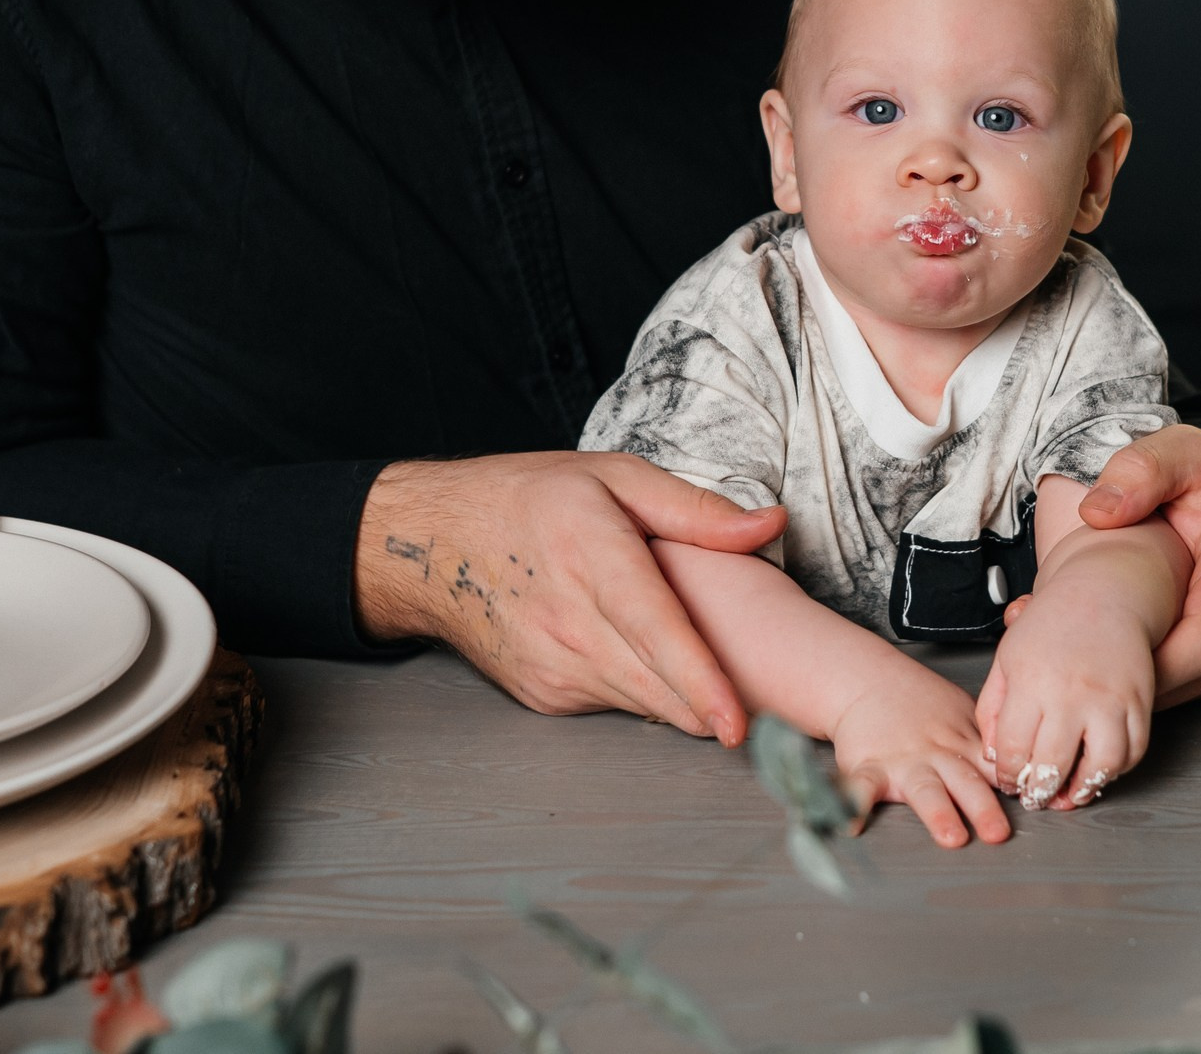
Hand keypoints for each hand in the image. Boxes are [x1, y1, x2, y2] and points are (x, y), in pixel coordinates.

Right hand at [353, 451, 784, 744]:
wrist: (429, 542)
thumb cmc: (529, 499)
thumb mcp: (613, 476)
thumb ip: (695, 509)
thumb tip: (770, 525)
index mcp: (591, 556)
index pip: (654, 631)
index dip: (699, 679)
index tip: (736, 723)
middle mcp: (567, 622)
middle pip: (657, 684)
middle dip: (714, 702)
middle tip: (767, 702)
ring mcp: (551, 666)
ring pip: (642, 703)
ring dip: (684, 699)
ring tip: (720, 681)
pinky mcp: (543, 695)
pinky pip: (615, 703)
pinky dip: (644, 691)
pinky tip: (651, 662)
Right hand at [829, 667, 1009, 848]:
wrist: (869, 682)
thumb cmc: (920, 705)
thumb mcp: (962, 715)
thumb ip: (986, 745)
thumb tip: (1024, 767)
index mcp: (962, 746)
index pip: (994, 769)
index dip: (1013, 784)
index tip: (1031, 801)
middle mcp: (936, 757)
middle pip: (965, 782)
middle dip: (983, 808)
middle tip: (998, 832)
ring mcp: (903, 763)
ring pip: (924, 789)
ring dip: (939, 813)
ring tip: (950, 836)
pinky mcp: (868, 767)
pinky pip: (861, 787)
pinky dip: (855, 804)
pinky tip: (853, 824)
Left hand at [976, 589, 1153, 811]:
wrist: (1102, 594)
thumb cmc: (1051, 626)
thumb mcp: (1006, 660)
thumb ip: (993, 709)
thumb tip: (996, 757)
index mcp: (1031, 682)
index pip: (1014, 750)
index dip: (1009, 776)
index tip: (1010, 781)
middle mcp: (1071, 693)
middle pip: (1053, 764)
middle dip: (1040, 793)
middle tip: (1036, 798)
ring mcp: (1110, 698)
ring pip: (1101, 765)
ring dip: (1083, 789)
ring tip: (1069, 792)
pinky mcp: (1139, 700)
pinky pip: (1135, 751)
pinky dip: (1118, 770)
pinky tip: (1098, 769)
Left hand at [1071, 425, 1200, 706]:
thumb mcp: (1186, 454)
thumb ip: (1142, 469)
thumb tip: (1098, 510)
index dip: (1150, 662)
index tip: (1094, 655)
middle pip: (1194, 676)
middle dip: (1133, 678)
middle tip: (1071, 662)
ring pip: (1195, 688)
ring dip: (1143, 683)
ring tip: (1086, 659)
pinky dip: (1160, 678)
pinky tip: (1122, 656)